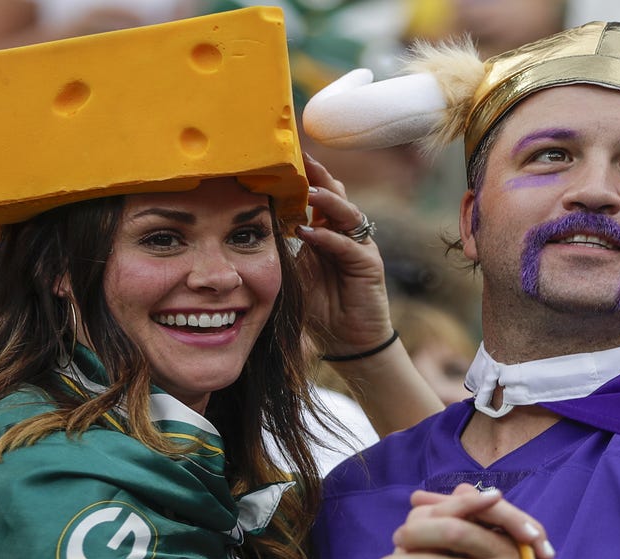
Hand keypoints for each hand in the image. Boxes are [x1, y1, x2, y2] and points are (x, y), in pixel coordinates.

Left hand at [293, 153, 395, 355]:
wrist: (346, 340)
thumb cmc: (319, 306)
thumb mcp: (293, 273)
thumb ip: (281, 250)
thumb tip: (250, 228)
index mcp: (325, 230)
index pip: (315, 196)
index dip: (303, 177)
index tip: (282, 157)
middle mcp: (344, 233)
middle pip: (334, 193)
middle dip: (318, 174)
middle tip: (300, 157)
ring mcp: (359, 246)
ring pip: (345, 212)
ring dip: (327, 200)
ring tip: (308, 190)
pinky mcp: (368, 264)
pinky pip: (348, 245)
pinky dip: (328, 237)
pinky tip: (310, 232)